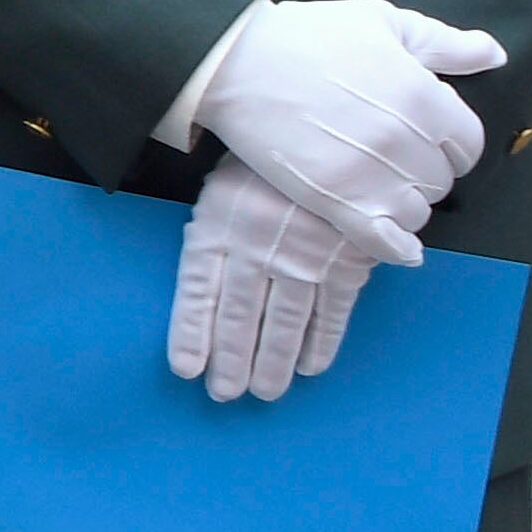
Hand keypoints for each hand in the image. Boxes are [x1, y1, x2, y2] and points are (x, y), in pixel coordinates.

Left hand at [169, 159, 385, 401]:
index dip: (191, 333)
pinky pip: (331, 313)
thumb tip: (205, 288)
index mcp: (218, 226)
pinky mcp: (344, 263)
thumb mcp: (222, 190)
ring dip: (273, 363)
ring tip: (265, 392)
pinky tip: (310, 368)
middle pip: (239, 317)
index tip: (186, 369)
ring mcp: (302, 258)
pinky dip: (320, 344)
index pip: (198, 291)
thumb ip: (212, 237)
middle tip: (226, 394)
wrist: (330, 137)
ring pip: (283, 323)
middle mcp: (256, 248)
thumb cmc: (264, 165)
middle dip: (232, 360)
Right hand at [200, 0, 504, 262]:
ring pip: (418, 212)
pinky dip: (398, 247)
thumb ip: (443, 42)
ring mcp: (371, 175)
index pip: (469, 144)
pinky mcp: (336, 201)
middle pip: (442, 180)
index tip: (424, 135)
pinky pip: (387, 242)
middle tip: (390, 155)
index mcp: (424, 97)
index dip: (449, 141)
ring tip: (377, 184)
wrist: (234, 60)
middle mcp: (406, 141)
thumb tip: (493, 54)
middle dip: (424, 169)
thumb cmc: (306, 36)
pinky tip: (399, 245)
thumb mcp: (380, 22)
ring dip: (404, 202)